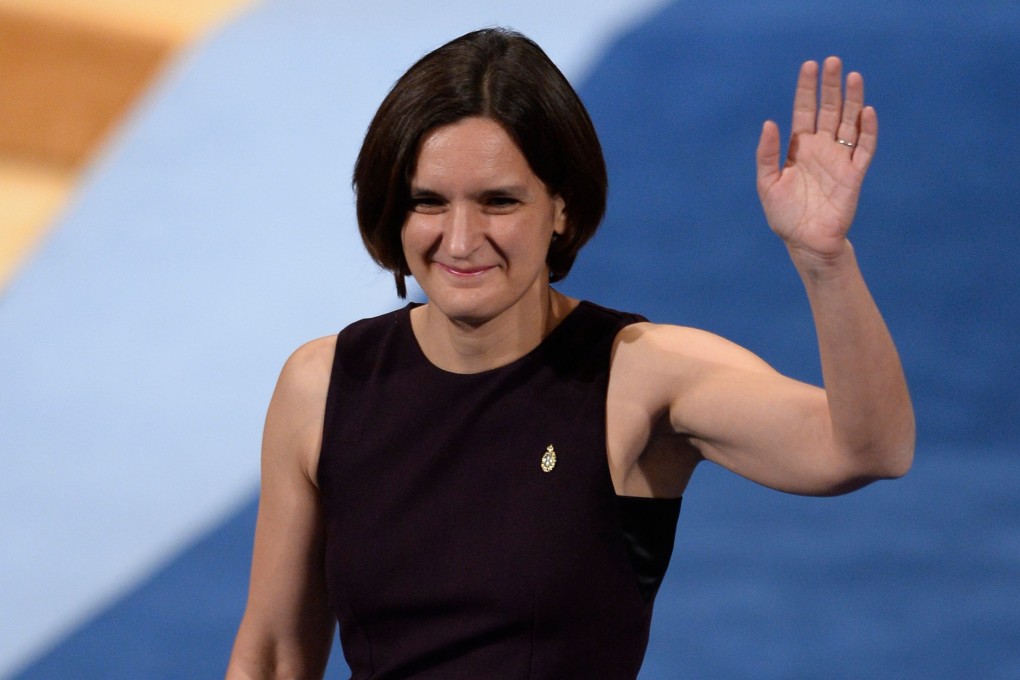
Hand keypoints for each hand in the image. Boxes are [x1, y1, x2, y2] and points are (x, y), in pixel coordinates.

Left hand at [756, 57, 876, 263]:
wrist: (805, 242)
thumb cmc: (784, 215)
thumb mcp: (767, 183)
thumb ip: (767, 154)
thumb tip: (768, 123)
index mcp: (799, 148)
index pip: (804, 111)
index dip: (807, 89)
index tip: (809, 66)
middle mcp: (821, 148)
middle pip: (828, 110)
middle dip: (830, 86)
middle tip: (833, 61)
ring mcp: (840, 159)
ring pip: (849, 122)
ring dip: (852, 100)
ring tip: (853, 76)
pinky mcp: (854, 174)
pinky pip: (864, 149)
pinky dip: (867, 130)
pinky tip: (867, 111)